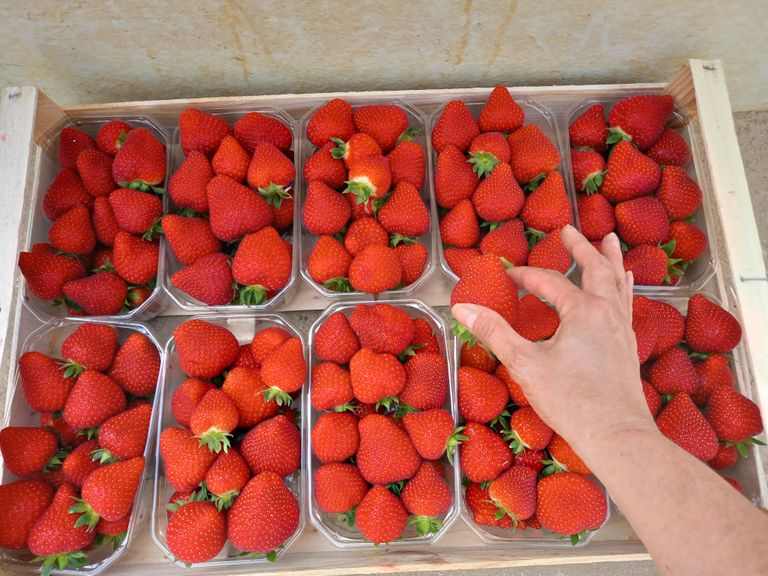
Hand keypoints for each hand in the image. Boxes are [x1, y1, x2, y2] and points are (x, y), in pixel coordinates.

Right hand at [452, 225, 655, 460]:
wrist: (616, 434)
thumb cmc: (570, 400)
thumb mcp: (525, 364)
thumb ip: (494, 332)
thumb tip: (462, 308)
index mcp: (583, 312)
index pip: (549, 283)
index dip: (525, 276)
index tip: (506, 275)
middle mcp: (607, 312)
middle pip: (595, 269)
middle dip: (581, 248)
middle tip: (569, 231)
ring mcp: (623, 328)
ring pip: (618, 283)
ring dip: (611, 260)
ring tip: (610, 241)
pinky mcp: (629, 346)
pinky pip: (627, 303)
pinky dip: (623, 287)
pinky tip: (624, 287)